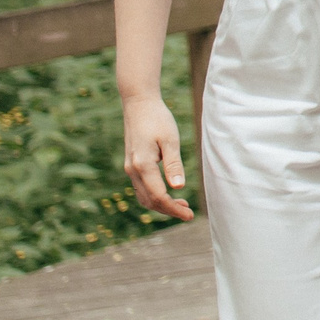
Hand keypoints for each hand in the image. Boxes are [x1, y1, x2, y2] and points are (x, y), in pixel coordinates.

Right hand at [122, 91, 194, 220]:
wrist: (138, 104)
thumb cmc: (157, 119)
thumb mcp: (170, 140)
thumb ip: (173, 164)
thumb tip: (178, 187)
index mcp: (142, 165)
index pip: (158, 196)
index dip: (174, 209)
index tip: (190, 215)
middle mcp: (132, 169)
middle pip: (150, 201)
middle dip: (169, 210)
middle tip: (189, 213)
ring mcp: (129, 167)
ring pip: (144, 196)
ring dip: (162, 204)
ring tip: (182, 205)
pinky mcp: (131, 164)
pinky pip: (141, 187)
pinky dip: (155, 195)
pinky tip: (170, 192)